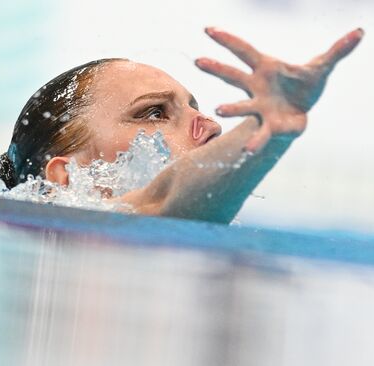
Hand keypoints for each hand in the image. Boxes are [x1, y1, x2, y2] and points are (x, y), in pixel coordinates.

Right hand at [195, 27, 363, 151]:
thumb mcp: (321, 68)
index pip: (244, 50)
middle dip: (216, 68)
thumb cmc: (304, 86)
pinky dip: (255, 143)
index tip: (208, 29)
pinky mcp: (267, 125)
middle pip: (232, 75)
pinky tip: (247, 152)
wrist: (299, 112)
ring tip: (220, 109)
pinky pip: (260, 134)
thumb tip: (360, 32)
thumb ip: (338, 51)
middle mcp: (255, 86)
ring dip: (231, 107)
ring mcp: (258, 106)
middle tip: (198, 60)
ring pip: (241, 106)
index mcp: (265, 68)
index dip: (227, 39)